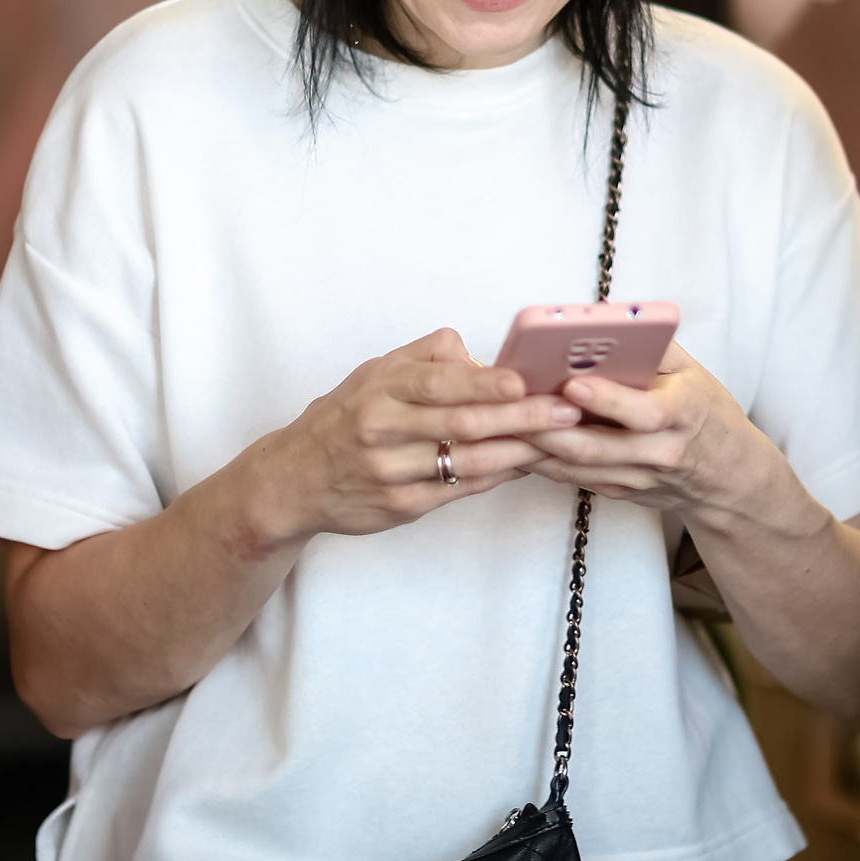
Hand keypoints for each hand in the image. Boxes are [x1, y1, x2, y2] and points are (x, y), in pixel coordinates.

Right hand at [243, 329, 581, 546]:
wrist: (295, 480)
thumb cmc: (344, 418)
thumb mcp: (373, 373)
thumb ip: (425, 358)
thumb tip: (478, 353)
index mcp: (378, 390)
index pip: (436, 384)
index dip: (482, 383)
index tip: (522, 380)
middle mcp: (382, 431)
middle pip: (461, 424)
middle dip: (520, 417)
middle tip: (565, 410)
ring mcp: (392, 474)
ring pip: (467, 462)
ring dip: (519, 450)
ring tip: (559, 438)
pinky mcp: (402, 507)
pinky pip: (460, 490)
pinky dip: (497, 476)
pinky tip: (525, 463)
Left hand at [516, 341, 822, 538]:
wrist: (727, 476)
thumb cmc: (706, 412)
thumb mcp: (693, 371)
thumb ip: (655, 346)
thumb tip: (612, 320)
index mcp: (684, 415)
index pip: (644, 412)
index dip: (607, 400)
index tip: (572, 383)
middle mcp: (661, 453)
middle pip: (598, 446)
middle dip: (551, 427)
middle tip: (514, 405)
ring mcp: (639, 478)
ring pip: (579, 467)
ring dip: (538, 447)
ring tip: (502, 423)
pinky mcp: (621, 492)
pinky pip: (575, 478)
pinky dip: (543, 461)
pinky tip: (515, 442)